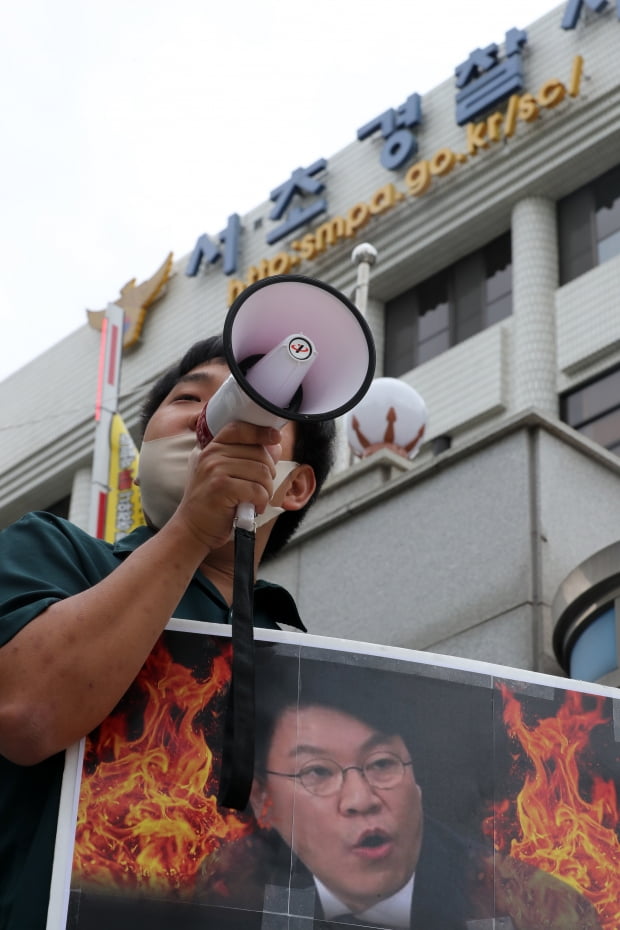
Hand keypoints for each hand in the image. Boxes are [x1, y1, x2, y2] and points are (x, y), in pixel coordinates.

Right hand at [172, 421, 281, 551]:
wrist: (193, 528)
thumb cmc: (213, 503)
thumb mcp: (225, 474)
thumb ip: (246, 458)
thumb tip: (275, 446)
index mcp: (213, 448)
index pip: (240, 429)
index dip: (261, 431)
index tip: (275, 437)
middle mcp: (213, 455)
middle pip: (259, 454)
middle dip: (268, 475)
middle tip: (260, 490)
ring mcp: (215, 470)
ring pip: (262, 472)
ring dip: (266, 491)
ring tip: (256, 501)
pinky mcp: (222, 487)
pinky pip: (257, 490)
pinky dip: (261, 502)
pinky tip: (253, 508)